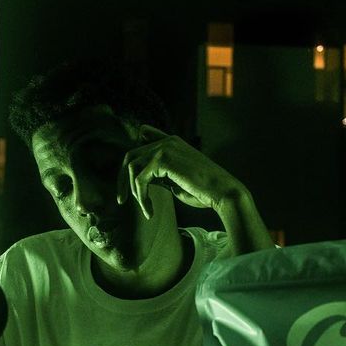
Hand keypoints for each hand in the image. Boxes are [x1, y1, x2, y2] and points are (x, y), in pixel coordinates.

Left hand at [116, 124, 245, 219]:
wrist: (223, 192)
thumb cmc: (204, 191)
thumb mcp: (176, 180)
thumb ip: (159, 175)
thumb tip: (140, 180)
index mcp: (172, 143)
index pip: (143, 135)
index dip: (132, 153)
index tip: (126, 175)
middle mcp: (167, 141)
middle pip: (130, 156)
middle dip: (122, 179)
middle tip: (122, 200)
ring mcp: (164, 147)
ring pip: (131, 167)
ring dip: (134, 191)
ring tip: (145, 208)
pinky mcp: (163, 159)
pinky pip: (140, 179)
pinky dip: (142, 198)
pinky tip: (149, 211)